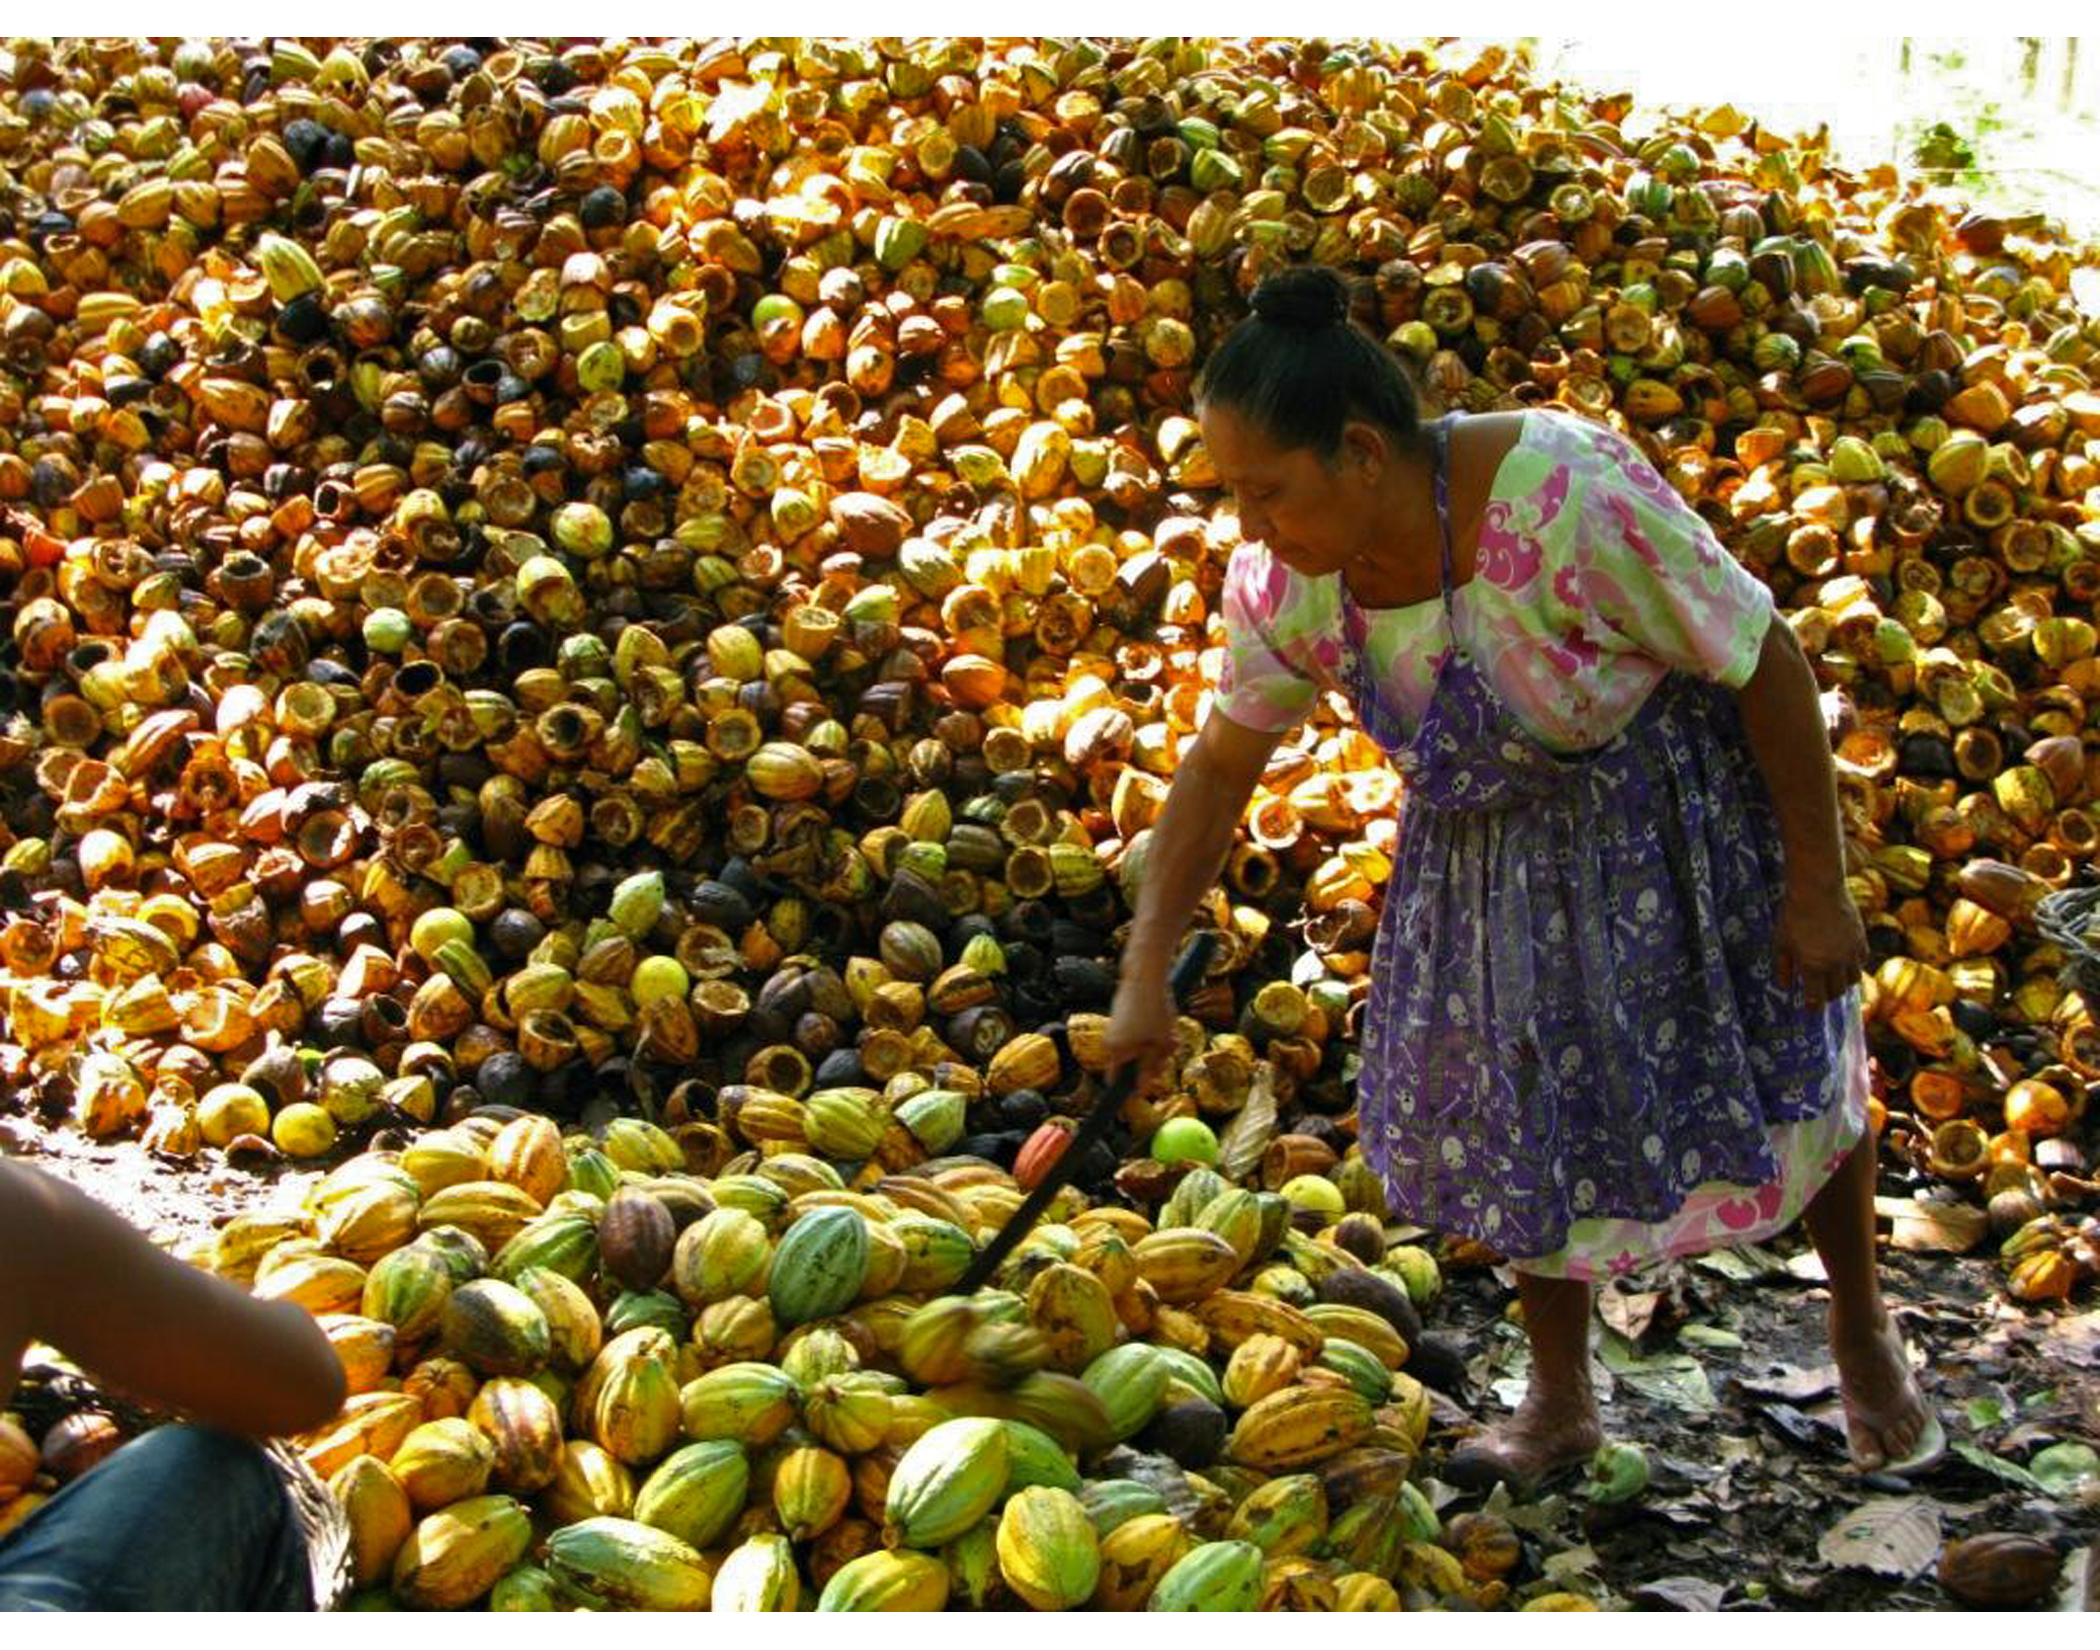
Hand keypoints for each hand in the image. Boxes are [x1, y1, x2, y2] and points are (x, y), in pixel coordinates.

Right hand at [1103, 964, 1177, 1097]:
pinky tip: (1160, 1018)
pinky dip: (1148, 1033)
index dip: (1128, 1090)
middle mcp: (1109, 1042)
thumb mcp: (1162, 1044)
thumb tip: (1142, 1091)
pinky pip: (1134, 1034)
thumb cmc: (1155, 1010)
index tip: (1139, 1096)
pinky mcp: (1120, 1016)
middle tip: (1167, 1051)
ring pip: (1135, 1048)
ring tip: (1166, 1031)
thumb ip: (1152, 1069)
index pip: (1116, 1082)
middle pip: (1129, 1065)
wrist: (1145, 974)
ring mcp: (1114, 1028)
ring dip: (1151, 1046)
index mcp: (1116, 1052)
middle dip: (1148, 1063)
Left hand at [1774, 875, 1868, 1010]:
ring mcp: (1851, 952)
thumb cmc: (1793, 915)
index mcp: (1813, 966)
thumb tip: (1785, 988)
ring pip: (1853, 980)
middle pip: (1836, 991)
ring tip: (1832, 979)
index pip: (1817, 998)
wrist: (1818, 889)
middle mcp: (1836, 963)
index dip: (1813, 1007)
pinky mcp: (1861, 940)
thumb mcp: (1780, 942)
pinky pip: (1862, 962)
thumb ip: (1782, 968)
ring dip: (1842, 983)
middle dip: (1827, 995)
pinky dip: (1853, 966)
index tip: (1810, 1009)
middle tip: (1819, 993)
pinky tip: (1844, 962)